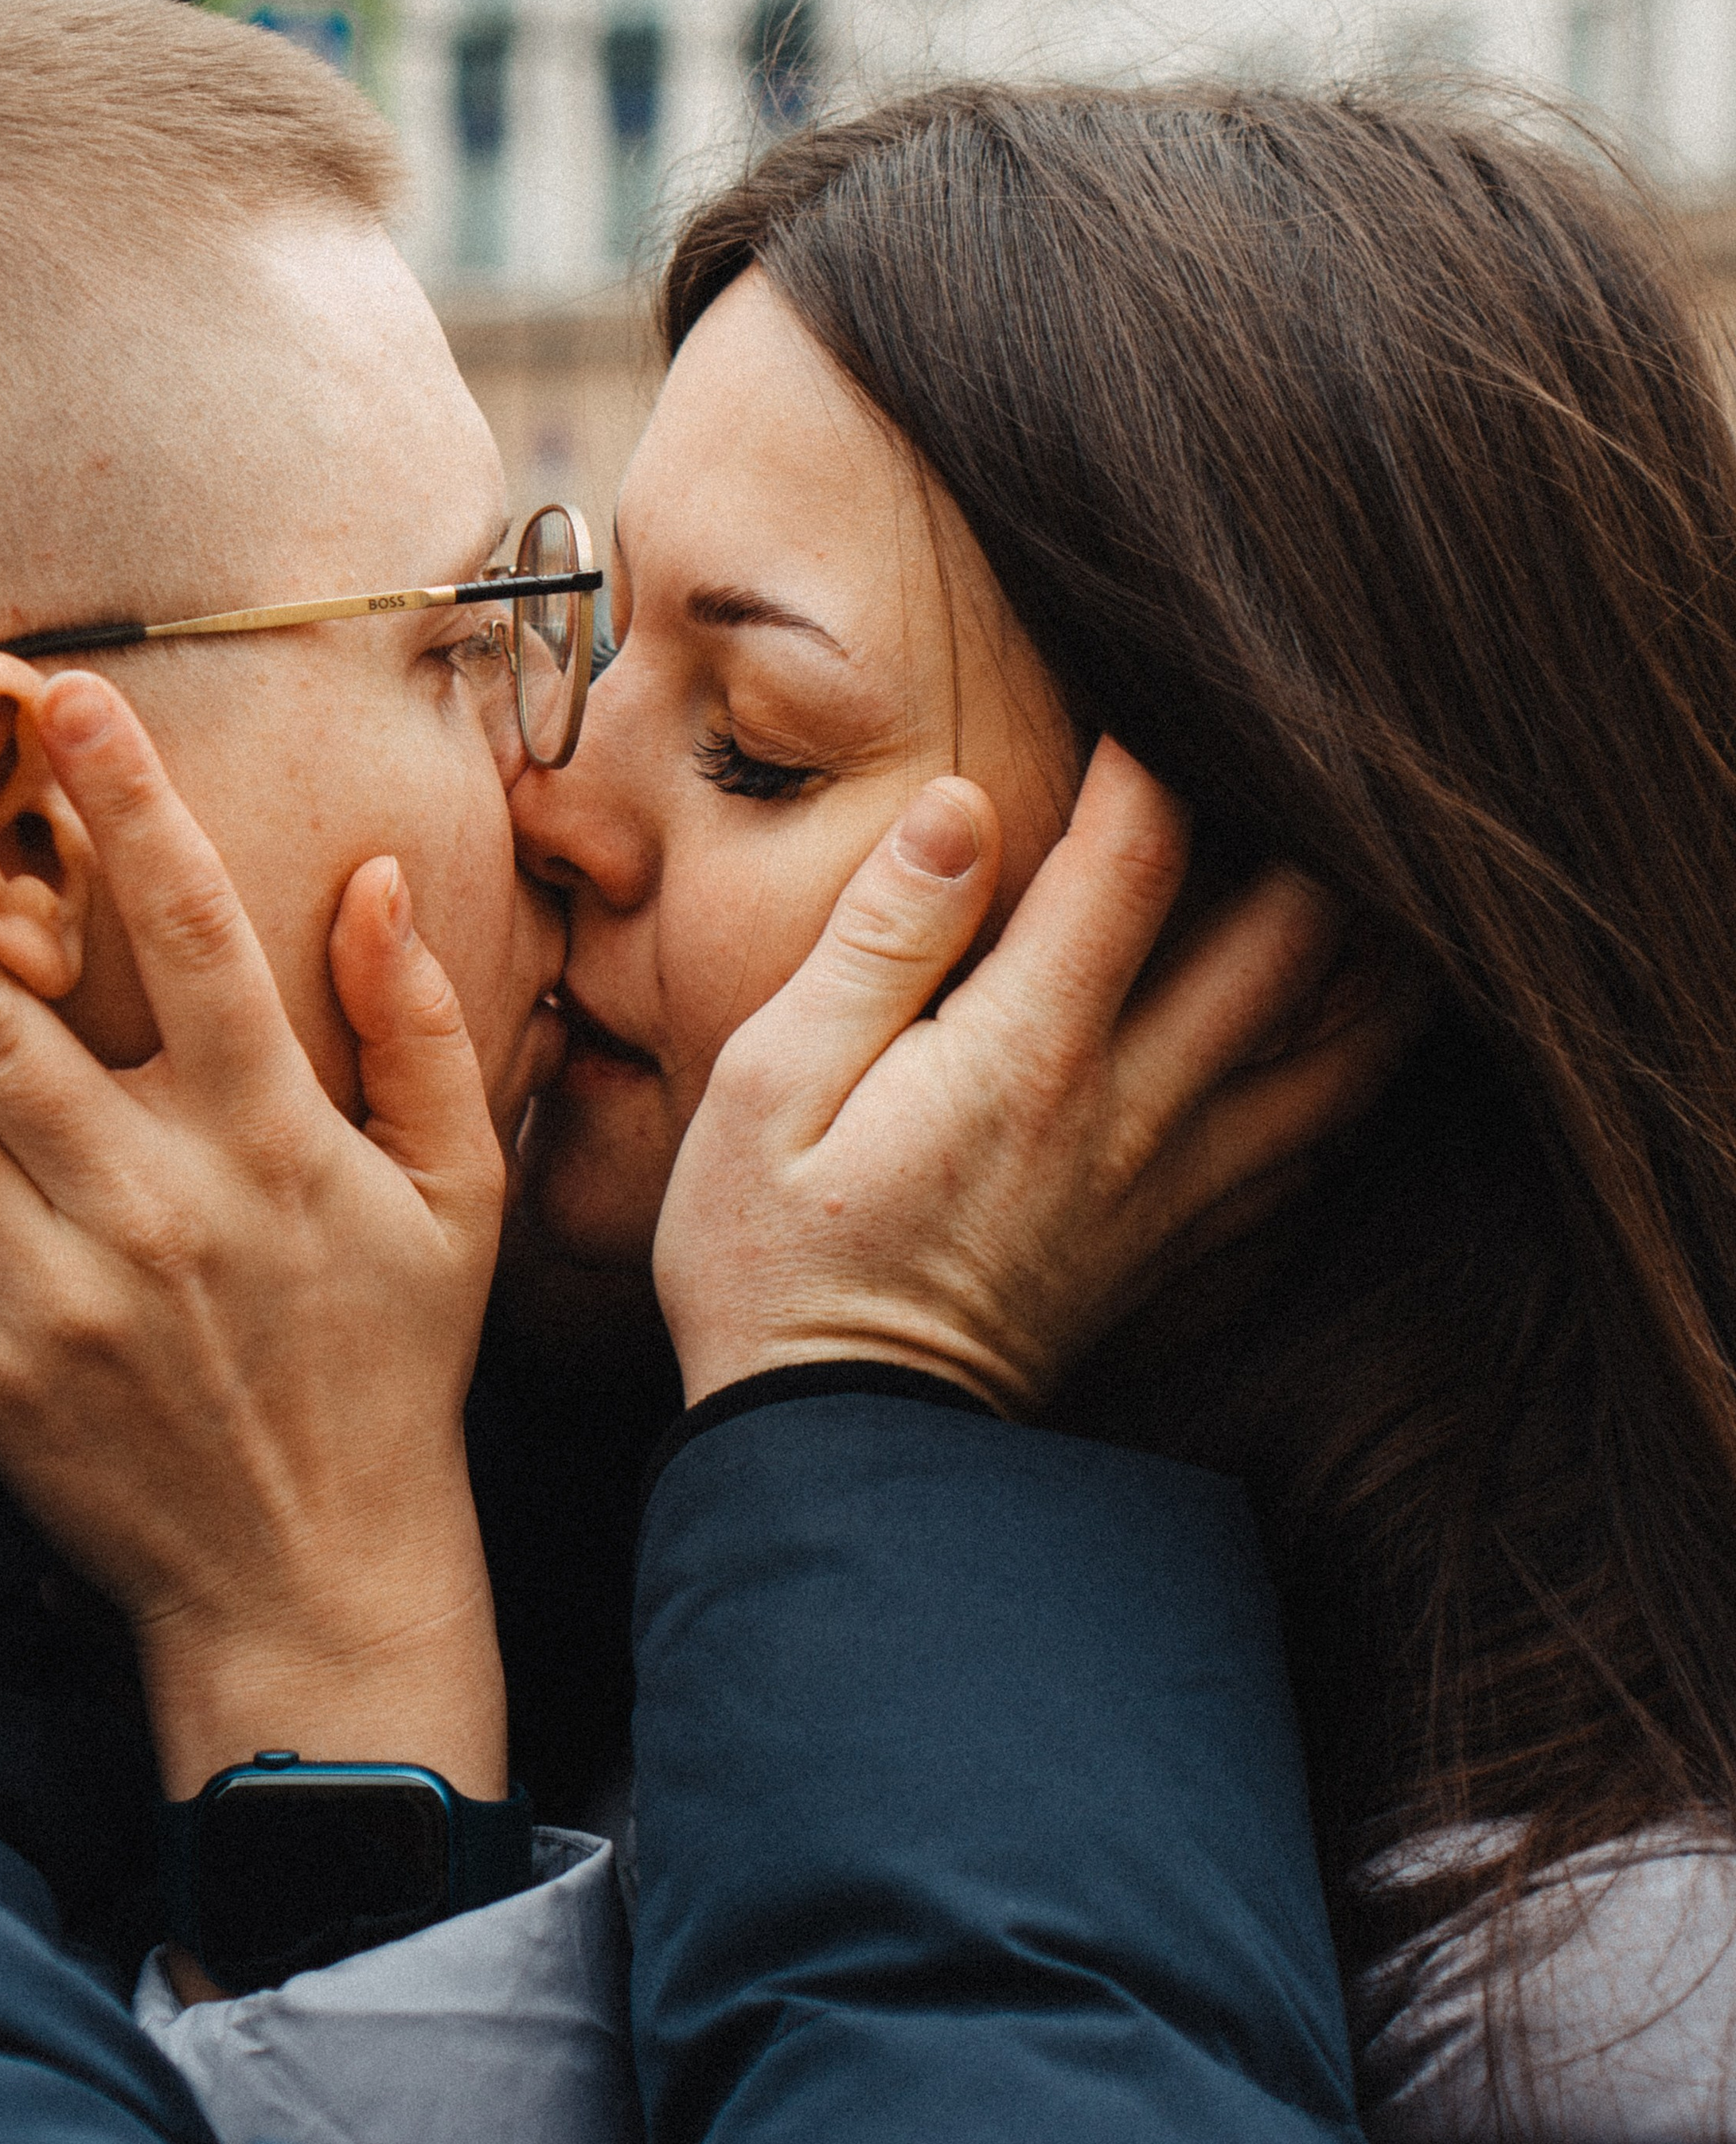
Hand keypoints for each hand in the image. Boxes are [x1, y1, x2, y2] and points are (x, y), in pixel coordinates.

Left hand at [0, 673, 508, 1802]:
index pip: (197, 936)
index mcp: (273, 1140)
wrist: (311, 1579)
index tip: (63, 697)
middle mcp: (152, 1199)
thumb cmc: (390, 1368)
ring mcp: (53, 1285)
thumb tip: (373, 880)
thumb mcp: (454, 1194)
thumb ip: (420, 1031)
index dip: (133, 808)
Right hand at [653, 737, 1423, 1413]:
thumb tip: (963, 809)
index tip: (1139, 687)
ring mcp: (1177, 1189)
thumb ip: (878, 941)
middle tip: (1293, 760)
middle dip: (1311, 830)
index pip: (1141, 853)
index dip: (1154, 748)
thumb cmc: (773, 1260)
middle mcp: (1134, 1113)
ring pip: (1343, 1052)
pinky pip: (1317, 1152)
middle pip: (1294, 940)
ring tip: (1371, 879)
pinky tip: (1333, 1036)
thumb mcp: (772, 1084)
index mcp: (1028, 1054)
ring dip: (1371, 955)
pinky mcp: (1185, 1249)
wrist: (839, 1456)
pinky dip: (1348, 1079)